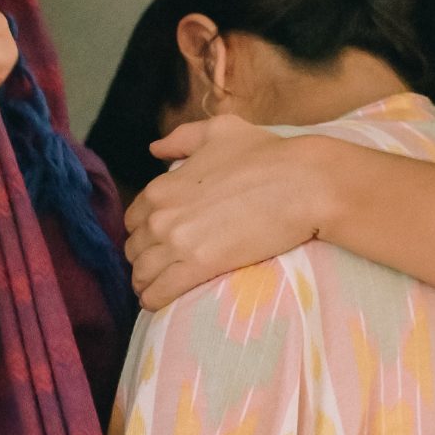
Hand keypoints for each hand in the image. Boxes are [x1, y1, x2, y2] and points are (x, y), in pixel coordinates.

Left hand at [124, 114, 327, 308]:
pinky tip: (155, 302)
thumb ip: (181, 139)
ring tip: (154, 287)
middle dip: (143, 258)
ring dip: (145, 281)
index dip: (143, 231)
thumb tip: (155, 149)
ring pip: (142, 273)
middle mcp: (162, 216)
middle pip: (135, 248)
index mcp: (162, 187)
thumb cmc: (266, 153)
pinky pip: (160, 292)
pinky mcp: (199, 266)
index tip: (156, 240)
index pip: (133, 219)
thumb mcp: (219, 131)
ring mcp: (178, 243)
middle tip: (159, 266)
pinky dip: (153, 299)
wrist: (301, 183)